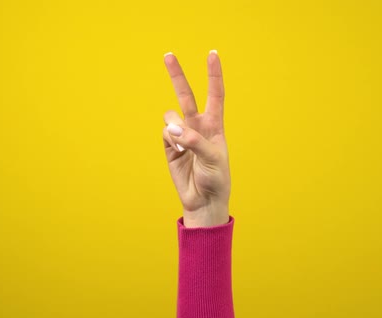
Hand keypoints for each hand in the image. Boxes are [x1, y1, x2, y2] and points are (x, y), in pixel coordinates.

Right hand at [162, 51, 230, 227]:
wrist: (203, 200)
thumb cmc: (216, 178)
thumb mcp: (212, 158)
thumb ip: (194, 140)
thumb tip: (172, 128)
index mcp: (214, 124)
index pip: (215, 94)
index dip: (213, 74)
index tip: (212, 54)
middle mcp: (197, 125)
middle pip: (186, 95)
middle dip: (177, 75)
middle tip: (168, 55)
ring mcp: (182, 135)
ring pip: (171, 117)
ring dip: (174, 126)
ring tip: (183, 144)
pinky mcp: (170, 146)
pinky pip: (165, 133)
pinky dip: (170, 140)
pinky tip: (177, 152)